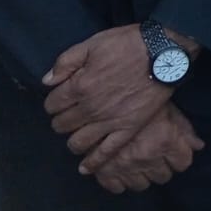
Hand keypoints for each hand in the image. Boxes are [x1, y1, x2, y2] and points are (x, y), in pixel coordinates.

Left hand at [43, 26, 176, 168]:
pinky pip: (106, 152)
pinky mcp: (128, 128)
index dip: (54, 101)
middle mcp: (90, 108)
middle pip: (61, 125)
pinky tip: (85, 168)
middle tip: (70, 114)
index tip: (61, 97)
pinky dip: (93, 163)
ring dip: (72, 140)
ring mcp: (109, 121)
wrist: (164, 52)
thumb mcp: (93, 43)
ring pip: (78, 142)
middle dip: (61, 120)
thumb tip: (47, 81)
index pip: (52, 104)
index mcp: (79, 86)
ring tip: (77, 134)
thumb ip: (66, 61)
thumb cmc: (128, 43)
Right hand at [89, 102, 203, 193]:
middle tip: (156, 155)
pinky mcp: (103, 170)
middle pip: (163, 177)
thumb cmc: (142, 99)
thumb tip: (199, 146)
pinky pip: (116, 188)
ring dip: (142, 175)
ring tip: (139, 162)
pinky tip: (123, 170)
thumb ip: (184, 129)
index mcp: (164, 140)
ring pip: (141, 185)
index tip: (175, 151)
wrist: (105, 94)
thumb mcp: (168, 109)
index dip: (181, 157)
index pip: (183, 163)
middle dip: (162, 166)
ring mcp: (124, 166)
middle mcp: (146, 156)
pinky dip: (120, 181)